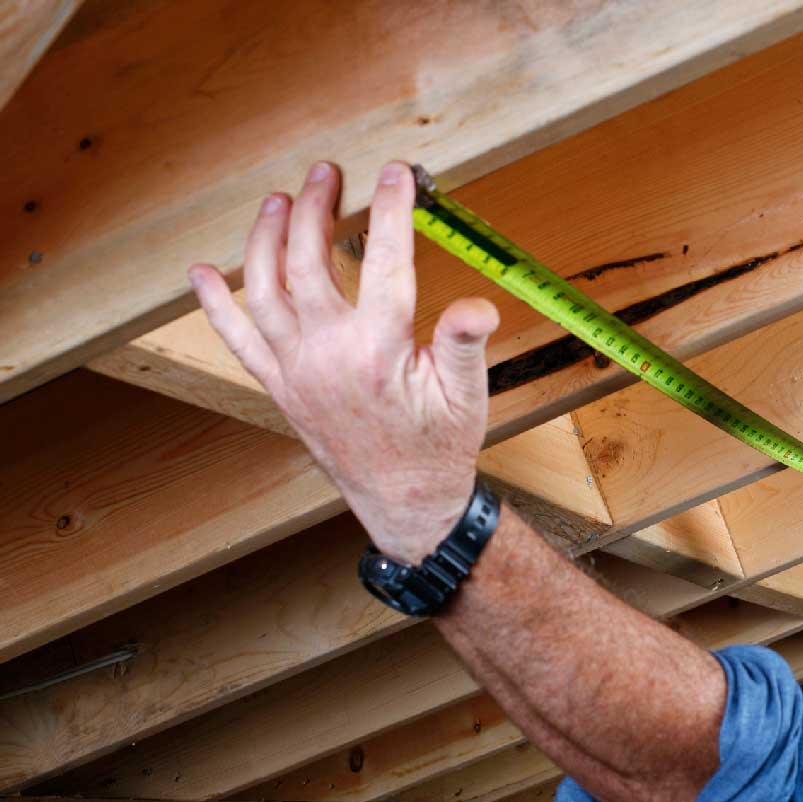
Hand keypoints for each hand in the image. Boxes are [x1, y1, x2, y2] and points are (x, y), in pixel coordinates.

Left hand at [188, 161, 499, 564]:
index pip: (386, 262)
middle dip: (314, 208)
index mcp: (381, 351)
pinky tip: (202, 273)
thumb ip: (465, 344)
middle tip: (324, 174)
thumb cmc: (438, 447)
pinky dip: (215, 304)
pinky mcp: (280, 385)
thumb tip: (477, 306)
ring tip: (276, 201)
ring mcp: (296, 370)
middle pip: (308, 261)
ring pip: (264, 289)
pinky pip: (237, 339)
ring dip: (264, 238)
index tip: (395, 173)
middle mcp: (329, 355)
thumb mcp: (468, 395)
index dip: (390, 210)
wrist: (404, 502)